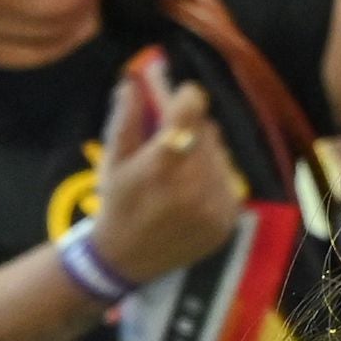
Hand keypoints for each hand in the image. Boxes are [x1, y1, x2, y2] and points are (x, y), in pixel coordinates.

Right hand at [87, 68, 245, 288]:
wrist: (125, 261)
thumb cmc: (116, 205)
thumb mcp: (112, 161)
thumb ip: (125, 118)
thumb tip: (135, 79)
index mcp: (162, 164)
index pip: (192, 106)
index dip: (185, 98)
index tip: (178, 100)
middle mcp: (193, 183)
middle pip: (208, 129)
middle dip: (192, 128)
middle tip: (172, 143)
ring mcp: (214, 203)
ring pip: (220, 154)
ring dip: (204, 155)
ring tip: (181, 174)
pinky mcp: (227, 219)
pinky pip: (229, 181)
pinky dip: (213, 181)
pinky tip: (192, 194)